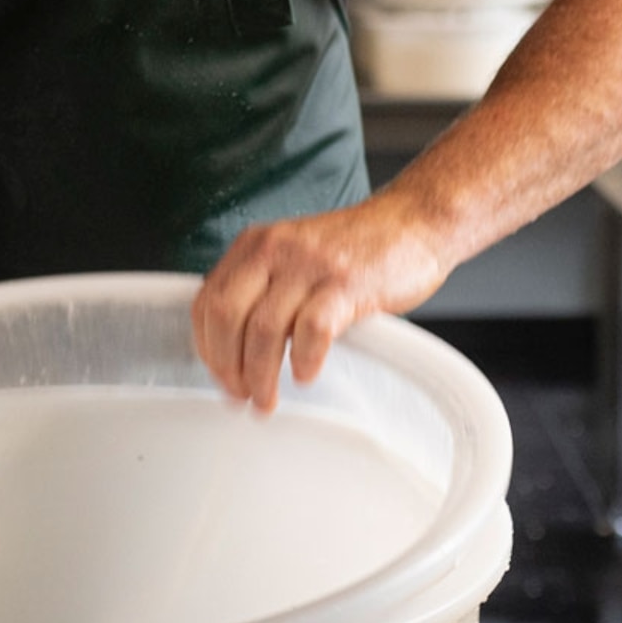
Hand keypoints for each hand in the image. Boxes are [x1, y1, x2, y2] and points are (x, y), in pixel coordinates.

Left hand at [193, 195, 450, 411]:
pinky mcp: (346, 284)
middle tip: (239, 396)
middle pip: (226, 317)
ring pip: (263, 330)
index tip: (219, 376)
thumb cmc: (357, 249)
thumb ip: (264, 288)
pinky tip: (305, 375)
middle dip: (227, 367)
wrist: (414, 222)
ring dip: (260, 376)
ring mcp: (311, 266)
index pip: (207, 300)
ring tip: (267, 400)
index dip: (207, 347)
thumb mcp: (295, 256)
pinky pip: (311, 331)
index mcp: (256, 245)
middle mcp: (276, 250)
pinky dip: (303, 361)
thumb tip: (235, 348)